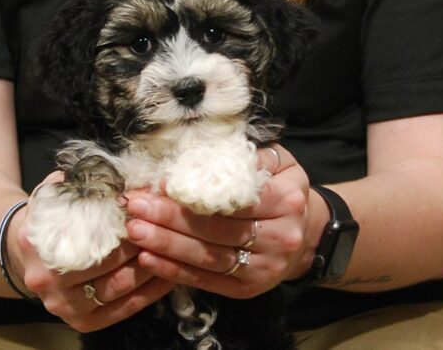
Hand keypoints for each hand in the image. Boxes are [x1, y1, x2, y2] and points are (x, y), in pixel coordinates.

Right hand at [8, 172, 174, 331]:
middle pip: (109, 264)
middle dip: (143, 244)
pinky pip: (123, 310)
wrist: (25, 252)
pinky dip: (150, 293)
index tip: (150, 209)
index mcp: (39, 242)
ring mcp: (63, 305)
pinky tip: (169, 276)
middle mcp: (46, 278)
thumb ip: (84, 184)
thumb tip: (127, 179)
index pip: (94, 233)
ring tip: (173, 249)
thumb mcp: (58, 193)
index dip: (127, 221)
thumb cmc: (51, 216)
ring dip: (151, 268)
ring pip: (119, 288)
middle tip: (168, 229)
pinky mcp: (80, 323)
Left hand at [124, 145, 323, 297]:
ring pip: (209, 258)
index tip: (155, 186)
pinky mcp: (249, 290)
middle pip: (217, 230)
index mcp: (286, 201)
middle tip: (134, 208)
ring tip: (134, 232)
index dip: (191, 195)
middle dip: (171, 220)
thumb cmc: (282, 190)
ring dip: (167, 246)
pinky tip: (148, 259)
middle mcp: (280, 238)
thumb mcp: (279, 163)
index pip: (232, 200)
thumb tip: (203, 153)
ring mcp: (264, 269)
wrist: (308, 234)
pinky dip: (175, 271)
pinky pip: (207, 281)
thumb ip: (248, 157)